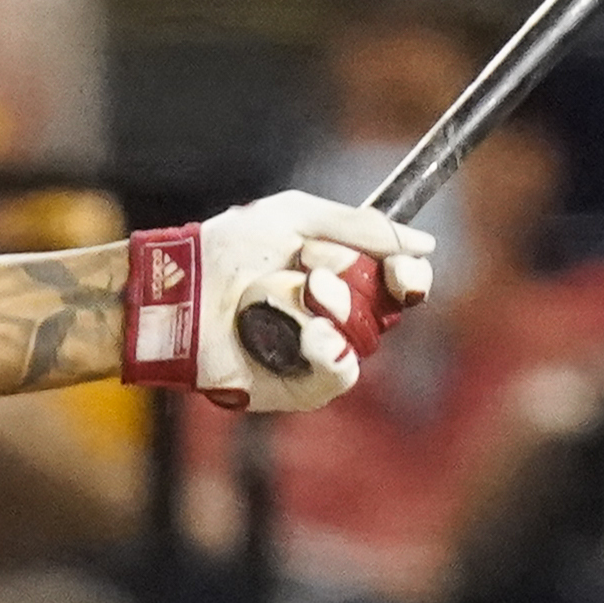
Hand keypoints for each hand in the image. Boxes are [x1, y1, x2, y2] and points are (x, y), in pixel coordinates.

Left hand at [125, 191, 435, 412]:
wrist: (178, 288)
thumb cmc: (226, 249)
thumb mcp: (294, 216)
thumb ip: (360, 226)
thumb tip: (424, 244)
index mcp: (341, 275)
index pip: (401, 283)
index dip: (409, 277)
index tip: (401, 270)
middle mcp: (336, 316)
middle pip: (386, 309)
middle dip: (350, 279)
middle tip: (308, 267)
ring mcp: (318, 353)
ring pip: (365, 338)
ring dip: (330, 306)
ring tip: (287, 291)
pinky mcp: (299, 386)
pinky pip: (341, 374)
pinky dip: (328, 349)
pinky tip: (307, 334)